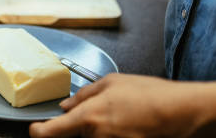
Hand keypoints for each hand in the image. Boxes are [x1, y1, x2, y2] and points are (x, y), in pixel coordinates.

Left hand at [29, 73, 204, 137]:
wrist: (180, 113)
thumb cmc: (149, 95)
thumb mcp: (111, 83)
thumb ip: (83, 96)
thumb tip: (65, 106)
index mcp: (88, 118)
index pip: (48, 133)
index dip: (38, 131)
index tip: (36, 128)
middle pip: (70, 137)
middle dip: (74, 128)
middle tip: (97, 115)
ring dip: (94, 131)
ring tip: (116, 118)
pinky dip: (107, 134)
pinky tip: (123, 126)